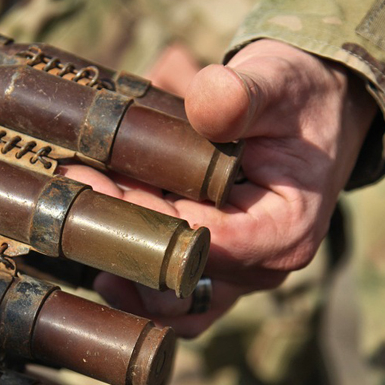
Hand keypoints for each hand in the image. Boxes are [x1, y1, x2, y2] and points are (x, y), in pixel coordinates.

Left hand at [61, 39, 377, 336]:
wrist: (311, 112)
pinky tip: (91, 248)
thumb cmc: (294, 98)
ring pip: (166, 301)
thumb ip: (243, 95)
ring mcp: (235, 278)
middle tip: (73, 188)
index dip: (146, 218)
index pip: (206, 242)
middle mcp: (263, 268)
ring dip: (118, 261)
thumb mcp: (276, 82)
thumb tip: (206, 100)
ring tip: (73, 218)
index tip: (94, 183)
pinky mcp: (212, 274)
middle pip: (178, 274)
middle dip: (120, 235)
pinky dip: (130, 275)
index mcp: (287, 230)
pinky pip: (166, 298)